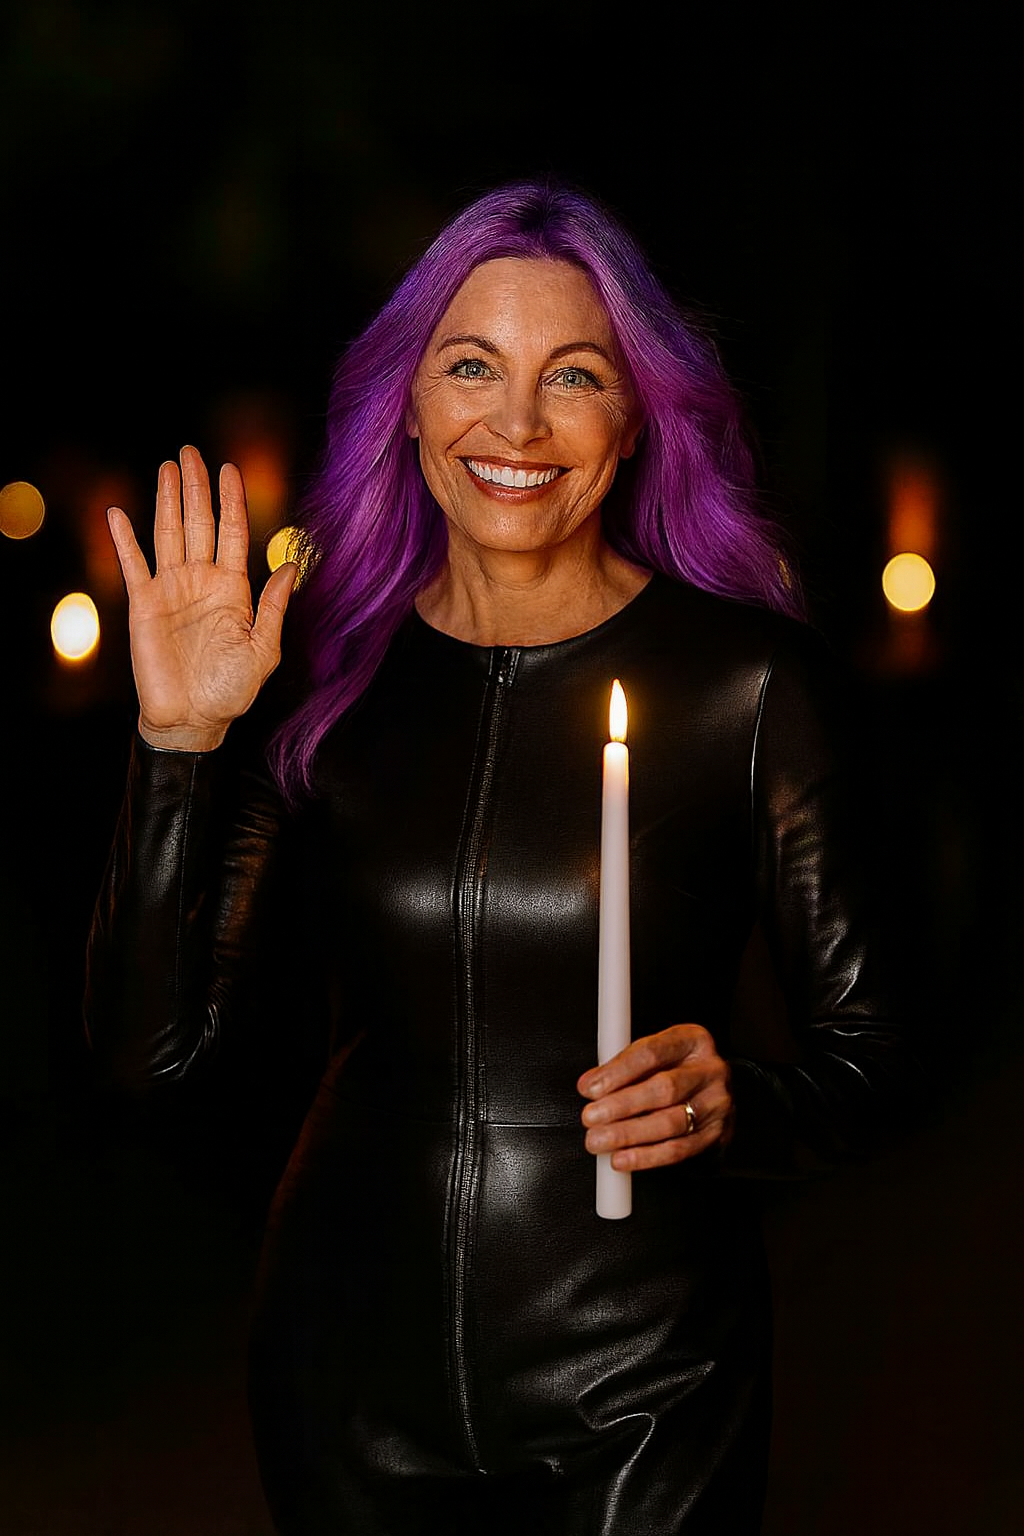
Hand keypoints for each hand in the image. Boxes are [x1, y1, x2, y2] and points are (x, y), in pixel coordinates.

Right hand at [107, 445, 296, 750]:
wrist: (193, 719)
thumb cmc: (231, 690)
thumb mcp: (265, 650)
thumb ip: (274, 606)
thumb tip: (292, 566)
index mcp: (233, 589)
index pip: (232, 533)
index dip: (231, 501)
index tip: (230, 469)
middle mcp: (201, 582)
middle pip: (198, 524)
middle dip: (196, 488)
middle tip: (192, 452)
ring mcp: (171, 590)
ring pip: (168, 534)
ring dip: (167, 500)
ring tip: (168, 467)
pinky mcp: (144, 605)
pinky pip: (133, 565)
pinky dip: (124, 539)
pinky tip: (118, 513)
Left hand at [577, 1024, 733, 1169]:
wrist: (711, 1095)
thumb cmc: (676, 1070)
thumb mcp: (654, 1056)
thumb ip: (623, 1066)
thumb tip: (590, 1084)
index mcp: (692, 1040)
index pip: (652, 1052)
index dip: (618, 1071)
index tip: (590, 1088)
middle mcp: (710, 1070)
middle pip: (664, 1088)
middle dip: (622, 1105)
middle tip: (591, 1117)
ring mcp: (717, 1103)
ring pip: (670, 1122)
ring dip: (628, 1134)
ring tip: (599, 1139)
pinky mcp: (716, 1135)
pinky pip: (678, 1150)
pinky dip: (646, 1156)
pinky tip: (622, 1158)